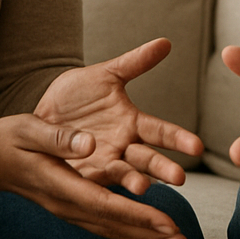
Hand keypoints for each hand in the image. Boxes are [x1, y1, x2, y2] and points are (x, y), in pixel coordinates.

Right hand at [0, 114, 188, 238]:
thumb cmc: (9, 139)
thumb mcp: (29, 129)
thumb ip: (58, 137)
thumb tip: (90, 144)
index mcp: (60, 186)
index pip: (106, 205)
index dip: (138, 215)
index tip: (166, 222)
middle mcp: (66, 205)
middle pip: (113, 224)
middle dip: (149, 234)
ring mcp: (68, 210)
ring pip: (111, 229)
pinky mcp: (71, 207)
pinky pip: (105, 224)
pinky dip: (130, 231)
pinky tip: (151, 236)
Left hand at [34, 37, 203, 195]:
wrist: (41, 110)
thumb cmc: (76, 93)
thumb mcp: (105, 74)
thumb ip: (135, 62)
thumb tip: (166, 42)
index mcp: (132, 123)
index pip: (161, 131)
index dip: (178, 139)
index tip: (197, 147)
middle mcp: (123, 147)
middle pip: (147, 159)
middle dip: (163, 168)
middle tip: (179, 178)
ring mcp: (104, 162)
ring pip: (124, 174)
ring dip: (134, 181)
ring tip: (142, 188)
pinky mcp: (82, 174)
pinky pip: (94, 182)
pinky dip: (102, 189)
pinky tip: (108, 196)